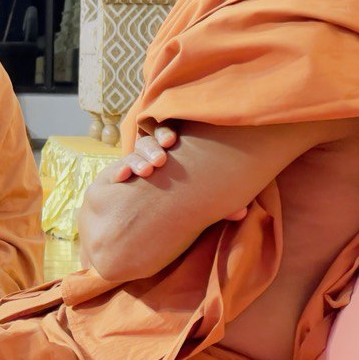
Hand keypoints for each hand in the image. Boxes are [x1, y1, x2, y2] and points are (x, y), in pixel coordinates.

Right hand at [109, 125, 247, 220]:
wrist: (146, 227)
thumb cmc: (181, 209)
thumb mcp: (201, 204)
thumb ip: (218, 206)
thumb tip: (240, 212)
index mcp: (175, 155)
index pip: (169, 134)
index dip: (167, 133)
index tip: (171, 141)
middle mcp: (154, 156)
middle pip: (151, 139)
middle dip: (154, 144)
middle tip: (161, 159)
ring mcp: (136, 166)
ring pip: (136, 152)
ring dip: (139, 158)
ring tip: (146, 171)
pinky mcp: (120, 177)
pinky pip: (118, 169)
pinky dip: (120, 170)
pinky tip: (122, 178)